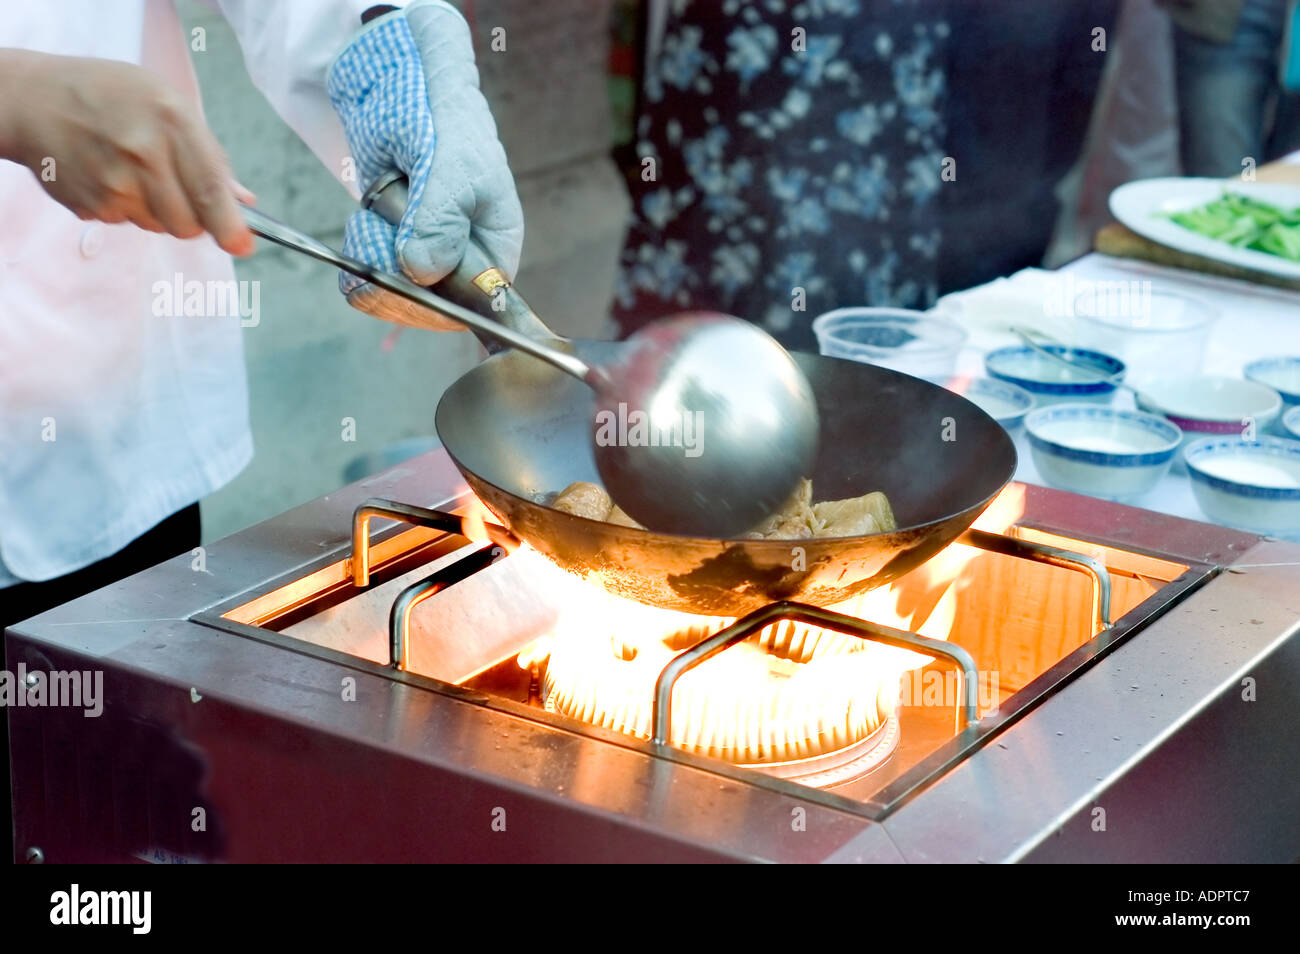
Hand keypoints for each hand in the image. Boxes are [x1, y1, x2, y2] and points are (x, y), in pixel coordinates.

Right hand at [0, 49, 253, 255]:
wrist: (35, 100)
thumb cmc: (112, 96)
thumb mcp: (169, 104)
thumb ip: (210, 155)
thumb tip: (243, 202)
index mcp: (172, 123)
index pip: (211, 190)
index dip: (230, 225)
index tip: (242, 245)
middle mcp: (143, 155)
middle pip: (189, 223)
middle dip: (195, 218)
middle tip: (179, 189)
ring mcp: (114, 185)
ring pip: (160, 227)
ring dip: (160, 210)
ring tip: (136, 171)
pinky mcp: (92, 206)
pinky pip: (129, 223)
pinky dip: (129, 207)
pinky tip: (110, 174)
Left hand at [328, 0, 523, 329]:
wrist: (403, 87)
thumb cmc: (445, 122)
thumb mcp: (450, 168)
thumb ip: (440, 220)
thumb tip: (423, 270)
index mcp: (495, 248)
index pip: (477, 305)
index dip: (444, 304)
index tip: (410, 280)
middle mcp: (461, 263)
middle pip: (428, 308)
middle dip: (398, 271)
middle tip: (391, 218)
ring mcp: (423, 259)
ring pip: (391, 296)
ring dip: (374, 253)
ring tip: (383, 205)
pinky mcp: (388, 250)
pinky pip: (366, 280)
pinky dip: (356, 254)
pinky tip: (364, 220)